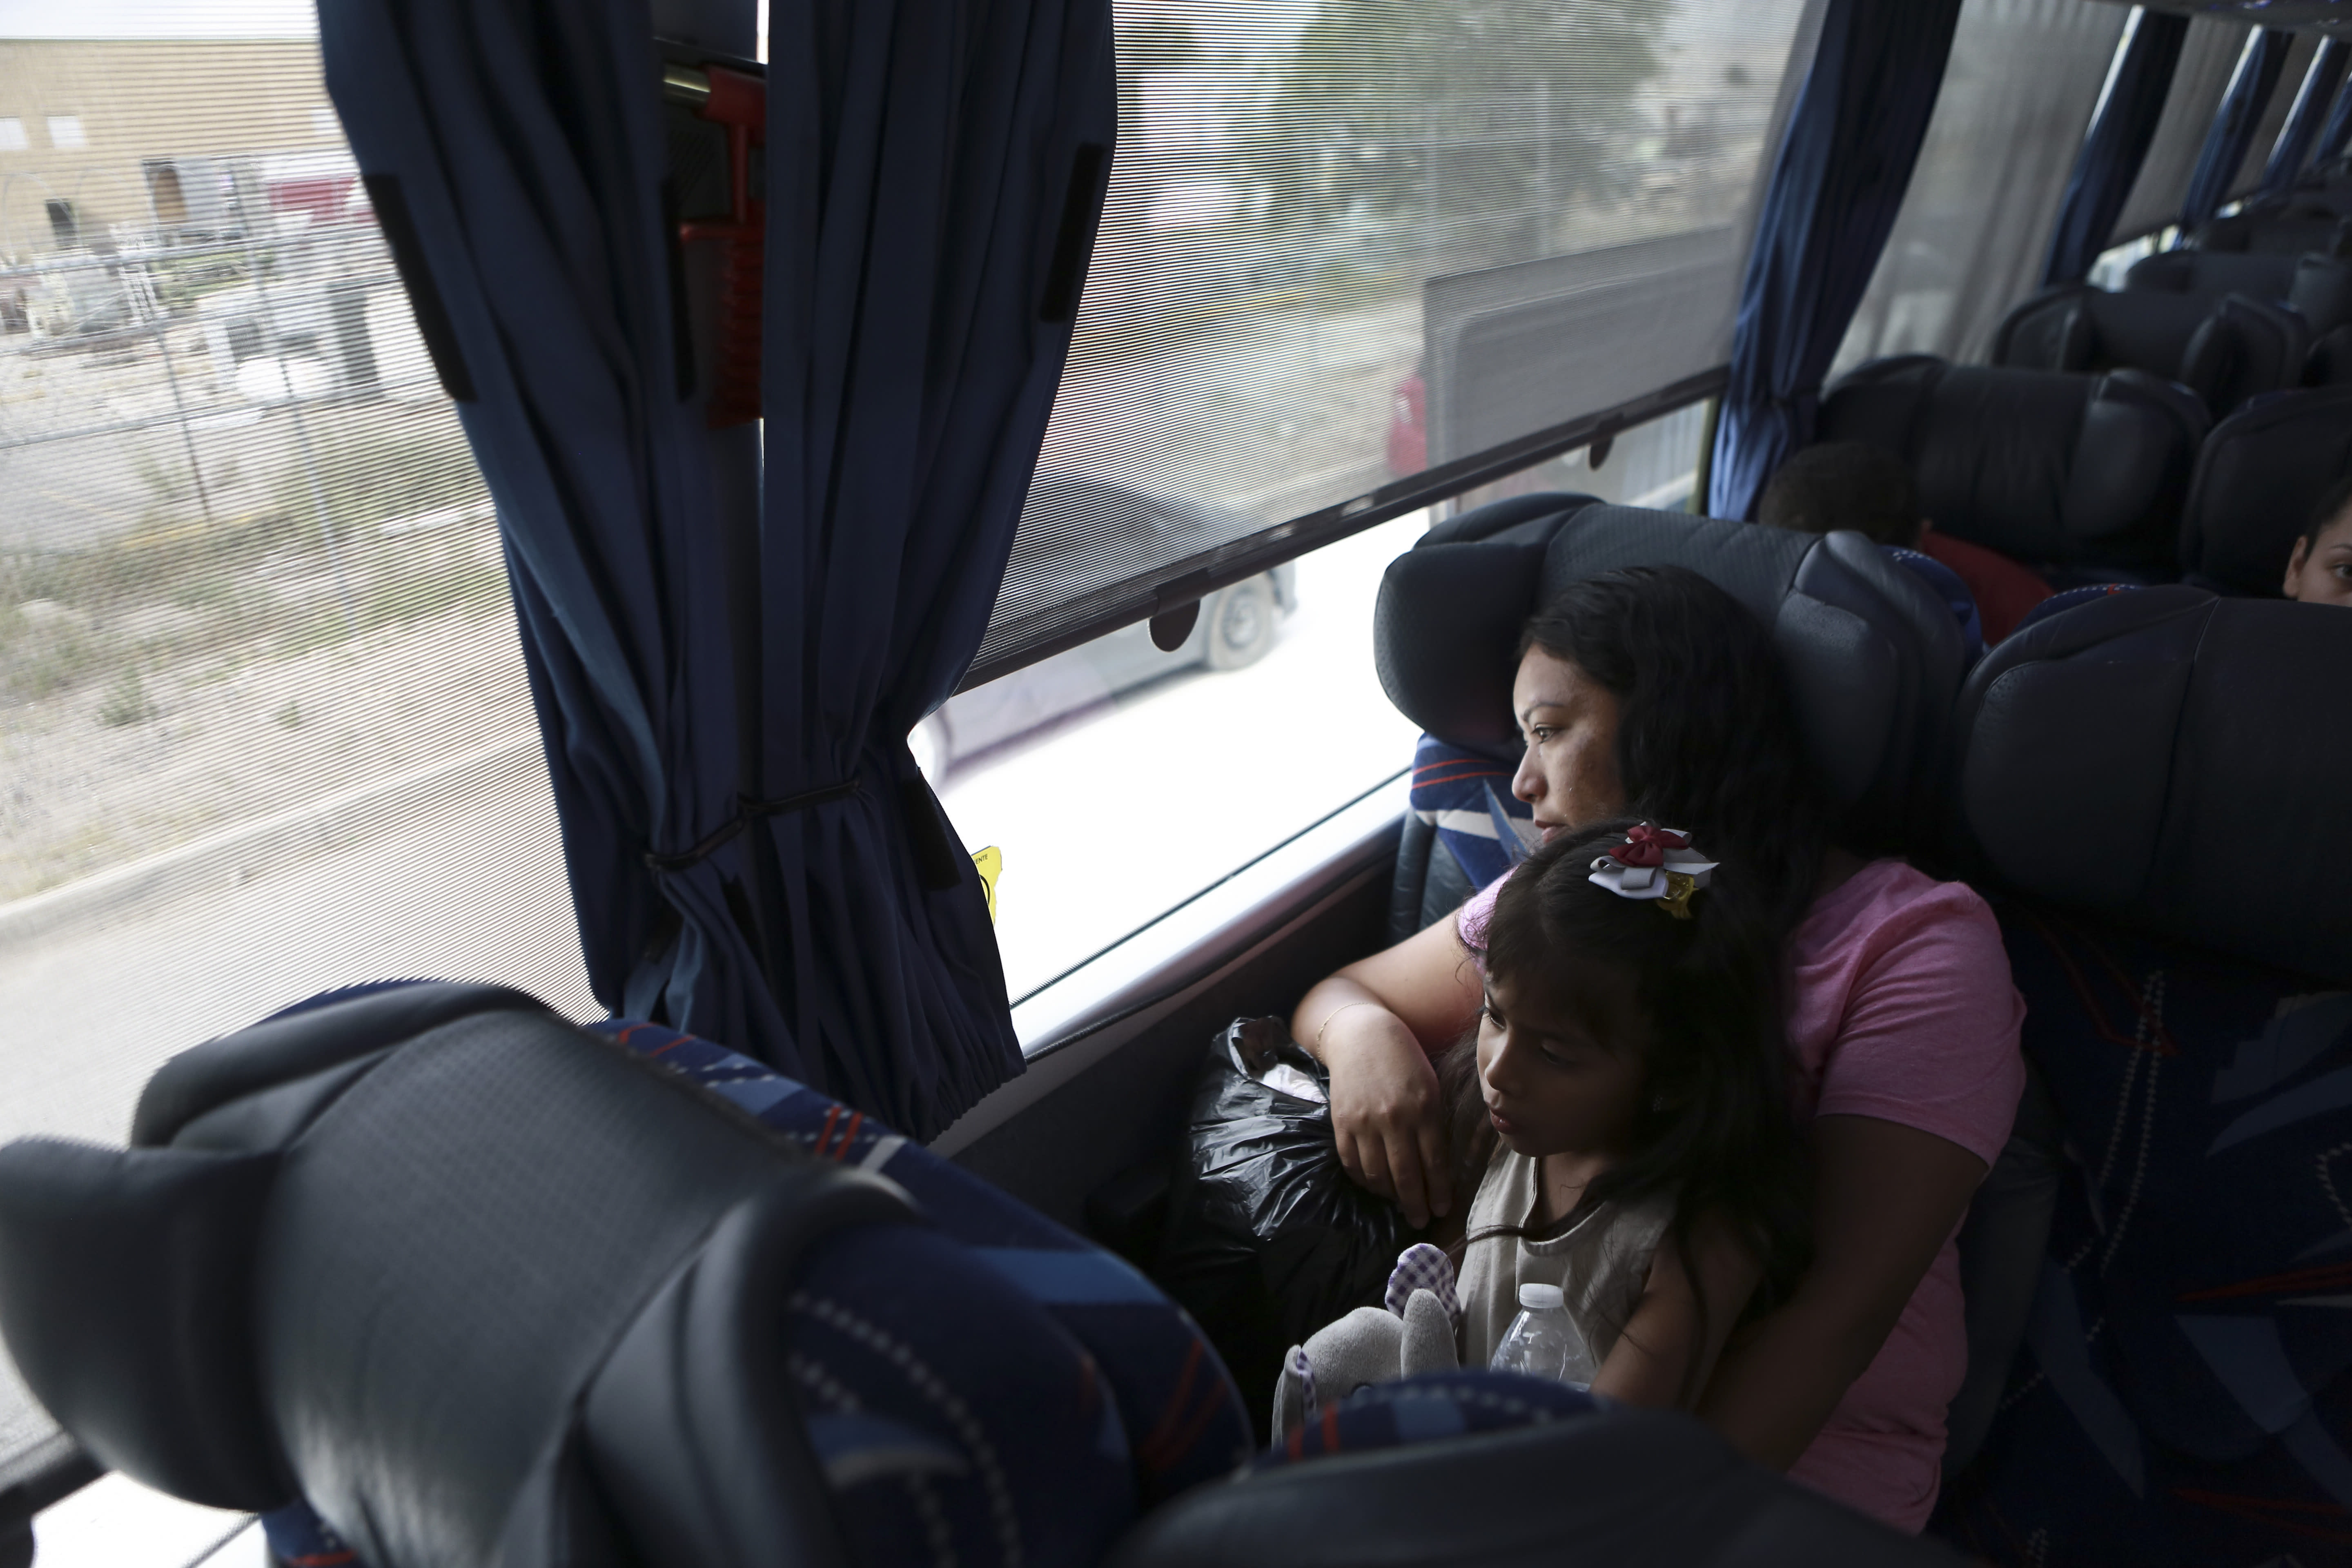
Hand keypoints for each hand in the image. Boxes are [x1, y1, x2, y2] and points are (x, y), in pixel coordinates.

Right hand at [1320, 1007, 1452, 1227]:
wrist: (1362, 1035)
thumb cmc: (1404, 1061)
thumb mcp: (1430, 1087)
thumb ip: (1434, 1125)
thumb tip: (1437, 1168)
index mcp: (1423, 1108)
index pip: (1433, 1162)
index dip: (1438, 1191)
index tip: (1441, 1209)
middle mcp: (1393, 1118)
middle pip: (1405, 1175)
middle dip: (1415, 1204)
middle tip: (1421, 1220)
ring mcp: (1364, 1122)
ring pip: (1377, 1175)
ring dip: (1389, 1196)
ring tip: (1398, 1203)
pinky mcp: (1341, 1123)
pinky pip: (1352, 1163)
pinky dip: (1364, 1180)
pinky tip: (1375, 1185)